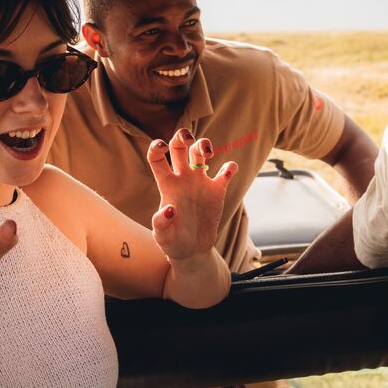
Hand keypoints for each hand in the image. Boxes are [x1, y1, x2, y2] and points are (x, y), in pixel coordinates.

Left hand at [147, 129, 237, 260]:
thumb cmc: (173, 243)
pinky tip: (229, 171)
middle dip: (183, 136)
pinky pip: (226, 172)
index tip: (163, 145)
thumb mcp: (164, 237)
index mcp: (167, 185)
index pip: (157, 158)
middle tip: (190, 139)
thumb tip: (169, 209)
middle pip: (179, 147)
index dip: (157, 147)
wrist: (192, 251)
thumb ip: (161, 223)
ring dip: (204, 144)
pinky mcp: (217, 191)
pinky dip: (230, 167)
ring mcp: (200, 183)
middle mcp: (183, 179)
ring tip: (209, 152)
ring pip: (200, 152)